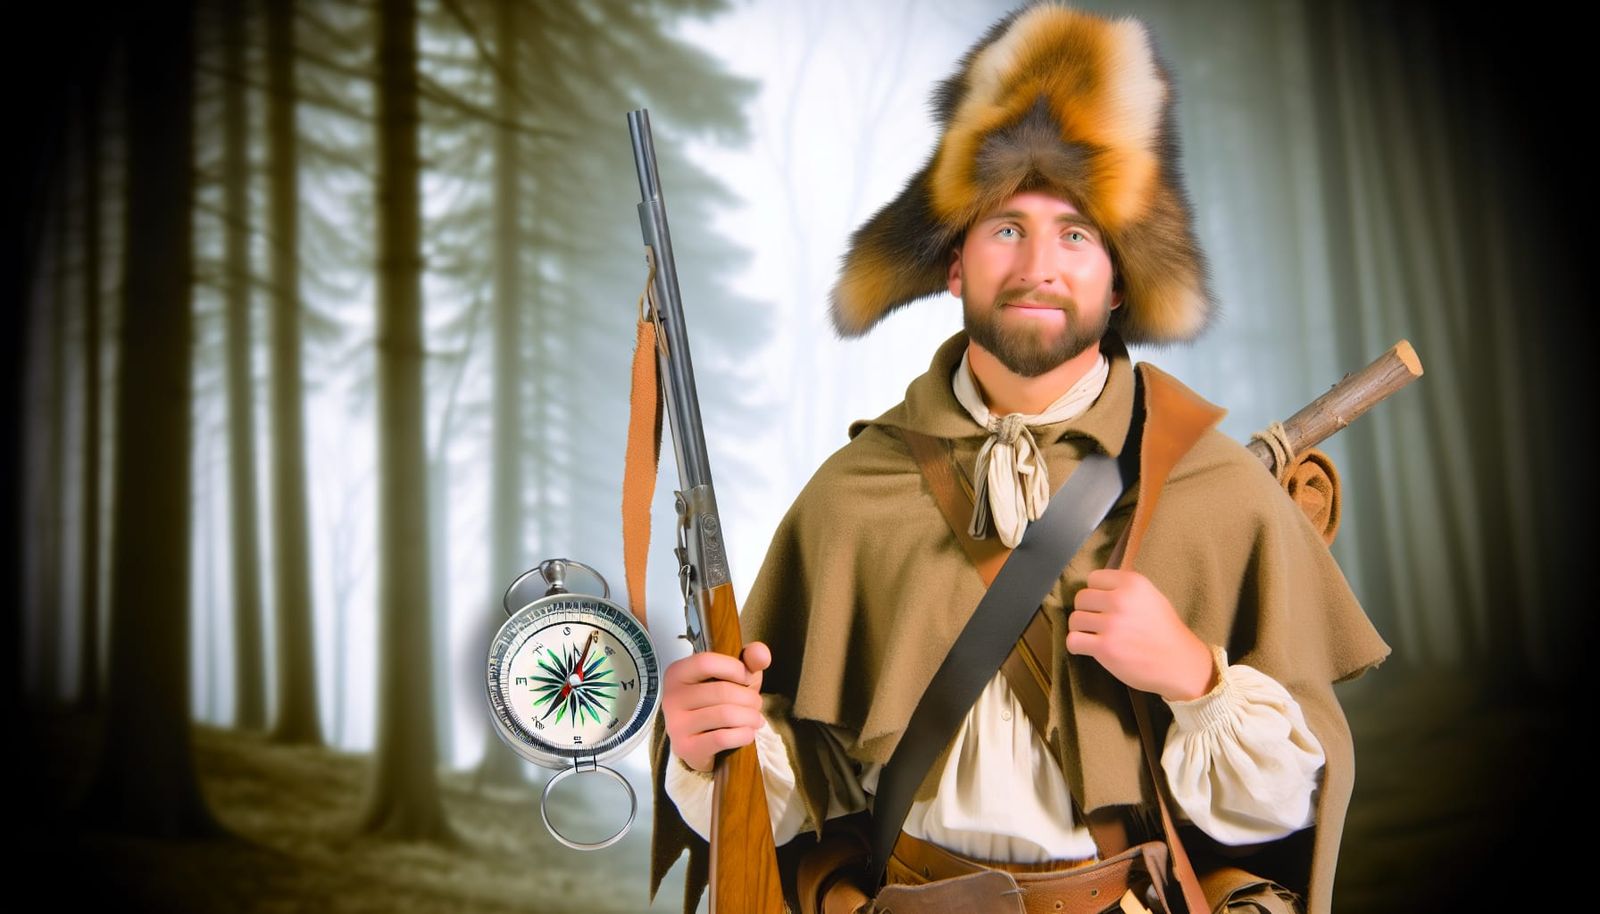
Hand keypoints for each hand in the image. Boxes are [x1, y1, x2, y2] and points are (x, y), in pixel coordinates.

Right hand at [661, 640, 771, 772]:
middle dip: (749, 698)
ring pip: (725, 715)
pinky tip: (748, 733)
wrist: (702, 743)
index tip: (747, 678)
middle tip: (756, 705)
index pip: (706, 662)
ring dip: (750, 717)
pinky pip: (722, 738)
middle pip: (721, 691)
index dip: (735, 669)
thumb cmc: (718, 703)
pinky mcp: (685, 747)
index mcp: (678, 673)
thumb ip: (749, 661)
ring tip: (756, 719)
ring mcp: (676, 724)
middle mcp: (671, 697)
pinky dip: (743, 735)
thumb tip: (761, 653)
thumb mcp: (734, 678)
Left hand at [1065, 569, 1216, 700]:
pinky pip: (1073, 641)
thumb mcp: (1150, 596)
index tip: (1104, 605)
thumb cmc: (1165, 631)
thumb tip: (1095, 586)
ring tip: (1093, 636)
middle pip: (1081, 598)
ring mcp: (1112, 624)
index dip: (1097, 592)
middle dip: (1087, 611)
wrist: (1180, 662)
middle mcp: (1120, 599)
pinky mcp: (1105, 648)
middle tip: (1098, 623)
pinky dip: (1076, 645)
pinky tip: (1087, 648)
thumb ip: (1125, 588)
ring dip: (1081, 629)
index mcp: (1132, 583)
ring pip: (1075, 619)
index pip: (1094, 578)